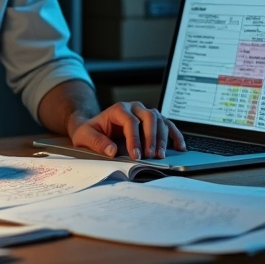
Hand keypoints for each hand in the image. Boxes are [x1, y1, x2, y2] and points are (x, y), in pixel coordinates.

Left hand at [69, 102, 185, 159]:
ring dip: (162, 138)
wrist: (93, 127)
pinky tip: (179, 146)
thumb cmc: (90, 131)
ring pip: (160, 120)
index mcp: (118, 109)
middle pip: (149, 117)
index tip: (135, 155)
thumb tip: (111, 150)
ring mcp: (144, 113)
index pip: (131, 121)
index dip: (135, 139)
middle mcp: (134, 108)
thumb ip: (97, 142)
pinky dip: (174, 135)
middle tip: (150, 155)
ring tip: (160, 155)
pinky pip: (166, 125)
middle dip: (151, 137)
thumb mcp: (85, 136)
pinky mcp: (152, 122)